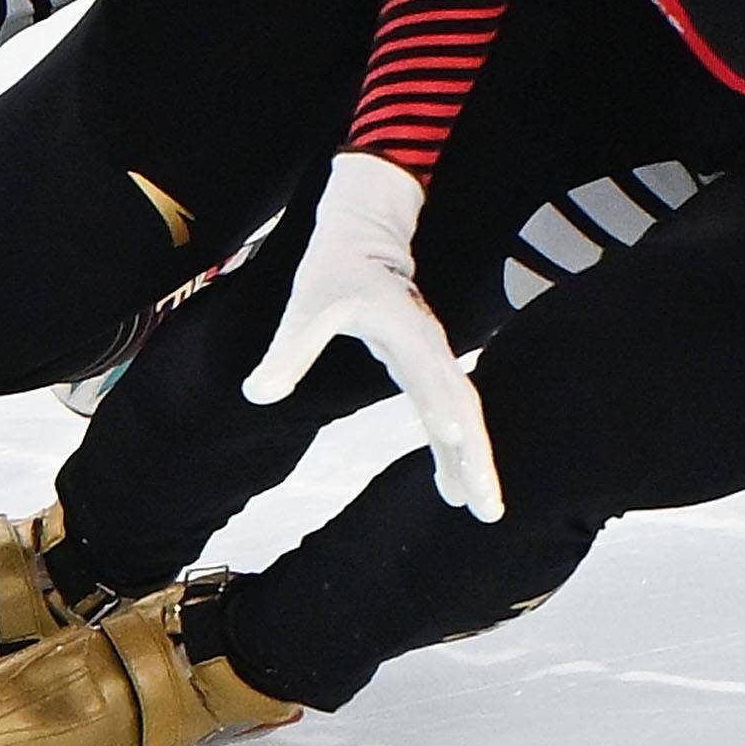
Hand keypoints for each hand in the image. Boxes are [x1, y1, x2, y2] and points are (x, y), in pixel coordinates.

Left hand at [241, 151, 503, 522]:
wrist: (367, 235)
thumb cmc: (335, 268)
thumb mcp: (307, 304)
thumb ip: (288, 349)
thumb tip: (257, 394)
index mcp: (406, 328)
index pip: (429, 370)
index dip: (440, 402)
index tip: (454, 437)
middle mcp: (430, 347)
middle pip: (464, 405)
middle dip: (477, 455)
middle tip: (486, 507)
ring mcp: (434, 358)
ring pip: (465, 413)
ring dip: (475, 460)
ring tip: (484, 511)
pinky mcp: (429, 368)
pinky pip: (453, 412)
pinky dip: (460, 449)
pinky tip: (454, 486)